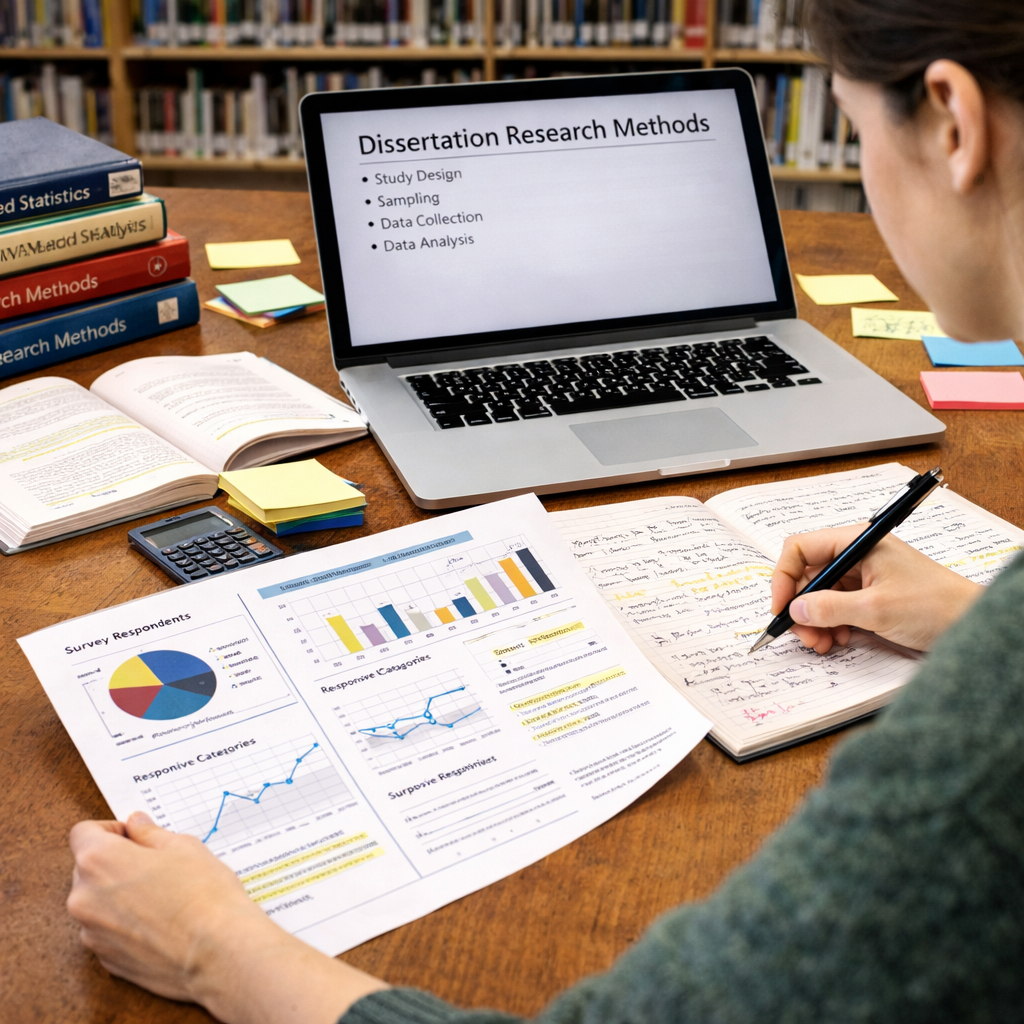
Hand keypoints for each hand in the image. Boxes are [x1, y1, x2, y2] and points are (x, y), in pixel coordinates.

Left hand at [68, 812, 386, 1023]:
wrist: (229, 955)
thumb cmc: (218, 896)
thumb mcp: (191, 846)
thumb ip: (155, 831)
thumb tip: (140, 821)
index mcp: (105, 862)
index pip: (88, 829)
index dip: (120, 828)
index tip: (145, 832)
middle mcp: (93, 898)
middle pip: (96, 864)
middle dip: (129, 858)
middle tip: (174, 857)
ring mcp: (101, 935)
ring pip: (107, 899)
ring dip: (136, 891)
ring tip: (184, 888)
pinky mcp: (117, 962)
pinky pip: (119, 930)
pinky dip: (141, 921)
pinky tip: (180, 917)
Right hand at [771, 526, 981, 653]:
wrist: (971, 624)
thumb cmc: (936, 606)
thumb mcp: (876, 609)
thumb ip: (830, 608)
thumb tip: (795, 610)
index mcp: (857, 542)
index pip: (801, 548)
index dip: (784, 577)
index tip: (781, 607)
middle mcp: (857, 554)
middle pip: (807, 574)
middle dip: (800, 606)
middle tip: (803, 634)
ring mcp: (863, 575)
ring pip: (819, 594)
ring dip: (814, 620)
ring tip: (821, 643)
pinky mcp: (869, 594)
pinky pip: (835, 606)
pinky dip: (830, 624)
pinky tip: (838, 640)